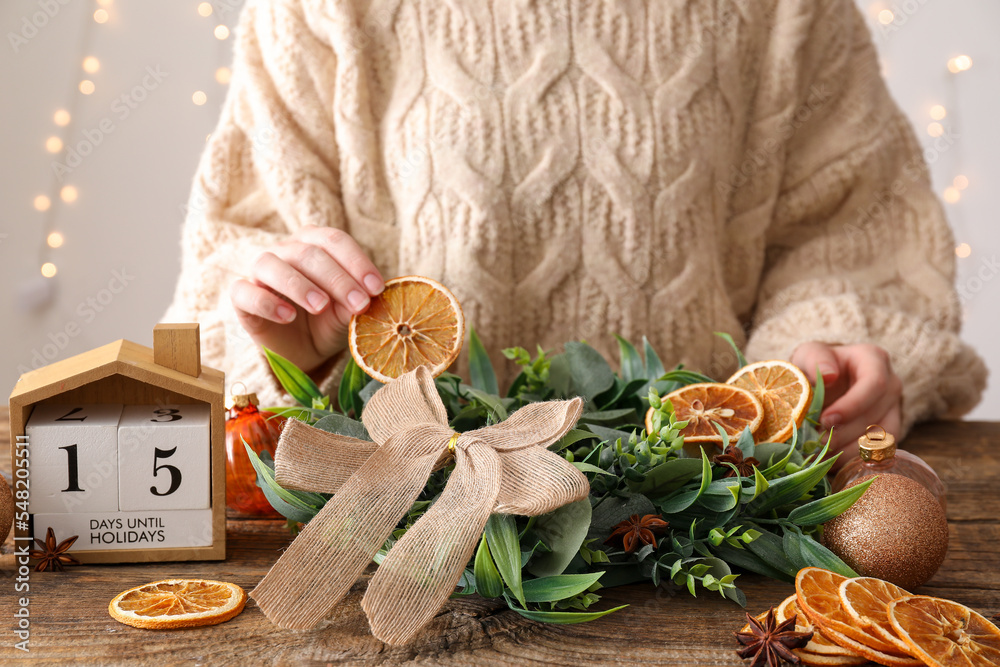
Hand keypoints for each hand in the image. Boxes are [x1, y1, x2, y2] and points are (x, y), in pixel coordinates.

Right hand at [229, 225, 383, 374]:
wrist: (302, 352)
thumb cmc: (327, 322)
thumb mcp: (346, 312)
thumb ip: (355, 301)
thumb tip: (370, 296)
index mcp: (314, 244)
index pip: (334, 240)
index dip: (356, 262)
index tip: (376, 288)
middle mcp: (285, 251)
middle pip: (308, 253)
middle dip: (337, 279)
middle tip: (359, 304)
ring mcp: (259, 272)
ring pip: (271, 264)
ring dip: (300, 284)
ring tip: (322, 305)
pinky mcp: (241, 297)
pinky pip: (245, 292)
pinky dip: (266, 302)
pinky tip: (288, 316)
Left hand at [790, 342, 902, 458]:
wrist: (822, 379)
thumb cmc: (815, 365)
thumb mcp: (810, 354)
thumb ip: (816, 359)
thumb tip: (829, 375)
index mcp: (874, 360)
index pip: (874, 384)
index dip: (852, 405)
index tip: (826, 420)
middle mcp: (891, 384)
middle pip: (877, 414)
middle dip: (845, 432)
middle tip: (817, 441)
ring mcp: (893, 409)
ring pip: (882, 437)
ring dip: (850, 450)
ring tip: (822, 454)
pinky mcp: (888, 430)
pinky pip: (878, 451)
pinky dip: (854, 459)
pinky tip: (831, 461)